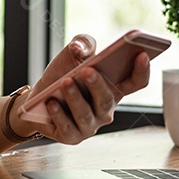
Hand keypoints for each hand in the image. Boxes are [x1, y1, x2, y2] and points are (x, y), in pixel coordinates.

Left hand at [21, 34, 151, 144]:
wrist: (37, 96)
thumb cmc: (62, 74)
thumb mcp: (73, 53)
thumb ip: (82, 42)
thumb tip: (79, 48)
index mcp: (113, 88)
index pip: (136, 82)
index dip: (142, 70)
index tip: (142, 54)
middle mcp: (105, 109)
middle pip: (107, 99)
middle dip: (97, 85)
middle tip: (86, 70)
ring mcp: (90, 125)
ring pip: (85, 114)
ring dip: (75, 98)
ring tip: (65, 83)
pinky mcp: (71, 136)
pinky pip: (68, 127)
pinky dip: (59, 114)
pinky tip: (52, 102)